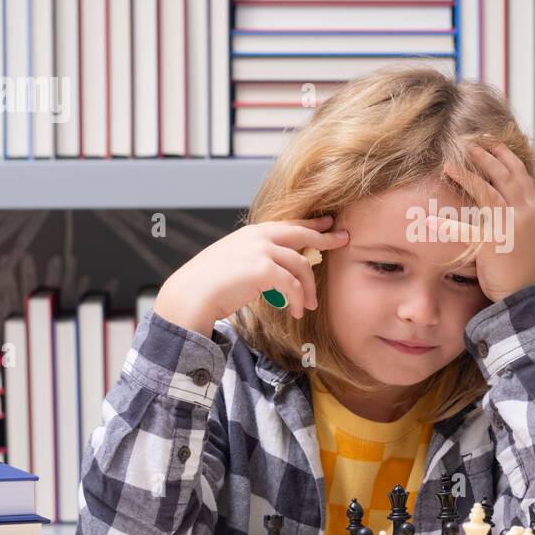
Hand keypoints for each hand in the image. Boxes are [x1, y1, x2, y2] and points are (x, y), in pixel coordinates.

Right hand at [154, 215, 349, 334]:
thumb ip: (257, 257)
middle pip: (302, 234)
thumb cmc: (210, 284)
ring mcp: (260, 251)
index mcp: (252, 233)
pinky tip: (298, 311)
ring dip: (309, 288)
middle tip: (344, 241)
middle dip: (326, 238)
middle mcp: (258, 236)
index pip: (289, 224)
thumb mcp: (236, 260)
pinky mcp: (261, 269)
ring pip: (301, 264)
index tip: (329, 223)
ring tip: (309, 305)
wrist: (190, 295)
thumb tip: (278, 268)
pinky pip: (292, 284)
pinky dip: (298, 299)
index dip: (311, 223)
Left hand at [435, 136, 534, 303]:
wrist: (527, 294)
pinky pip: (465, 231)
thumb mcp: (525, 233)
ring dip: (467, 175)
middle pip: (503, 174)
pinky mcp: (492, 245)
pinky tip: (428, 220)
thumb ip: (515, 213)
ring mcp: (509, 227)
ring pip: (487, 192)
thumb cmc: (523, 265)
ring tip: (449, 164)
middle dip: (486, 154)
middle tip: (469, 141)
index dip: (504, 153)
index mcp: (532, 208)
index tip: (490, 140)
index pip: (519, 172)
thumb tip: (498, 199)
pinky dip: (445, 226)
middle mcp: (523, 212)